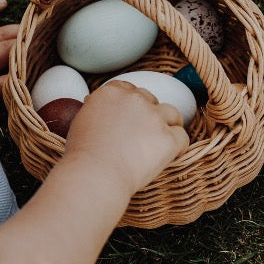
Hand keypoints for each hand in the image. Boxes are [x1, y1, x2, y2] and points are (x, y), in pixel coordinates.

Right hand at [62, 80, 189, 197]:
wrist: (95, 174)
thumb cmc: (82, 155)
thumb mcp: (81, 121)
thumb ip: (94, 108)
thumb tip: (93, 101)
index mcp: (112, 92)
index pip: (129, 88)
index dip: (132, 104)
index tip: (130, 118)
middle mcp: (135, 99)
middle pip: (151, 99)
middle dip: (149, 114)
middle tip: (143, 134)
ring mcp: (154, 117)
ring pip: (172, 113)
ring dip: (169, 125)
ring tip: (162, 142)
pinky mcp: (168, 137)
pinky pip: (182, 137)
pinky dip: (178, 147)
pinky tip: (170, 156)